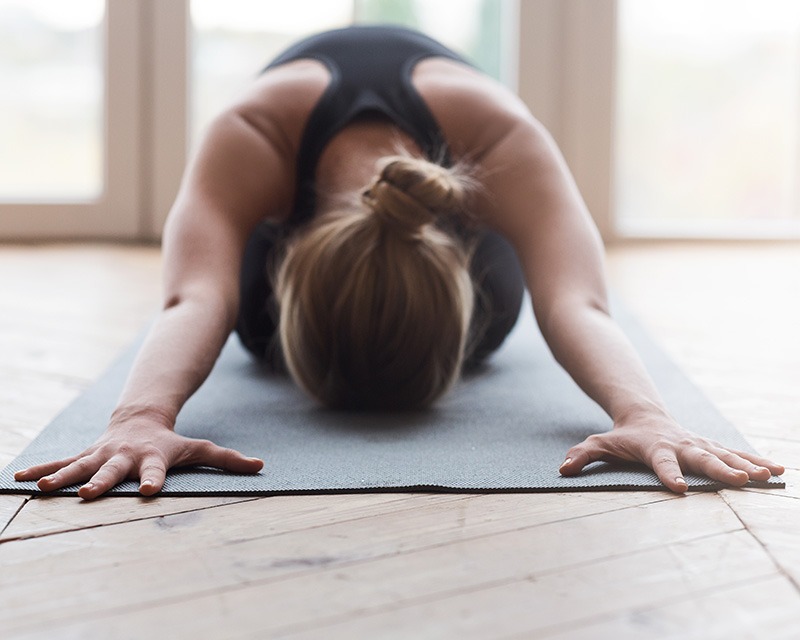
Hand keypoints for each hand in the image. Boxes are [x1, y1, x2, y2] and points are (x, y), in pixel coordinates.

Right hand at [13, 420, 263, 499]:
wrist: (141, 419)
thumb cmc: (172, 441)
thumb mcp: (200, 448)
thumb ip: (228, 459)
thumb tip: (261, 466)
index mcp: (152, 458)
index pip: (155, 470)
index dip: (154, 479)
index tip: (150, 490)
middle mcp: (124, 457)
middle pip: (112, 471)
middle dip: (99, 482)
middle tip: (87, 495)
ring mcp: (102, 455)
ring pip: (79, 467)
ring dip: (61, 478)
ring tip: (41, 490)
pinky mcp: (86, 455)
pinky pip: (61, 462)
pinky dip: (40, 470)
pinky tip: (18, 479)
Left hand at [558, 410, 784, 492]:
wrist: (643, 412)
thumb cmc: (621, 435)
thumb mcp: (598, 443)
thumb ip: (582, 455)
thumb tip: (562, 469)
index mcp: (654, 447)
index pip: (661, 462)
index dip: (669, 475)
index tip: (679, 489)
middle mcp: (681, 444)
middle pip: (702, 457)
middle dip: (722, 469)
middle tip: (743, 481)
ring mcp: (698, 443)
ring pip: (725, 453)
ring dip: (748, 465)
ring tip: (770, 476)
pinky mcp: (710, 445)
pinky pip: (736, 452)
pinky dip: (756, 459)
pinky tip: (780, 470)